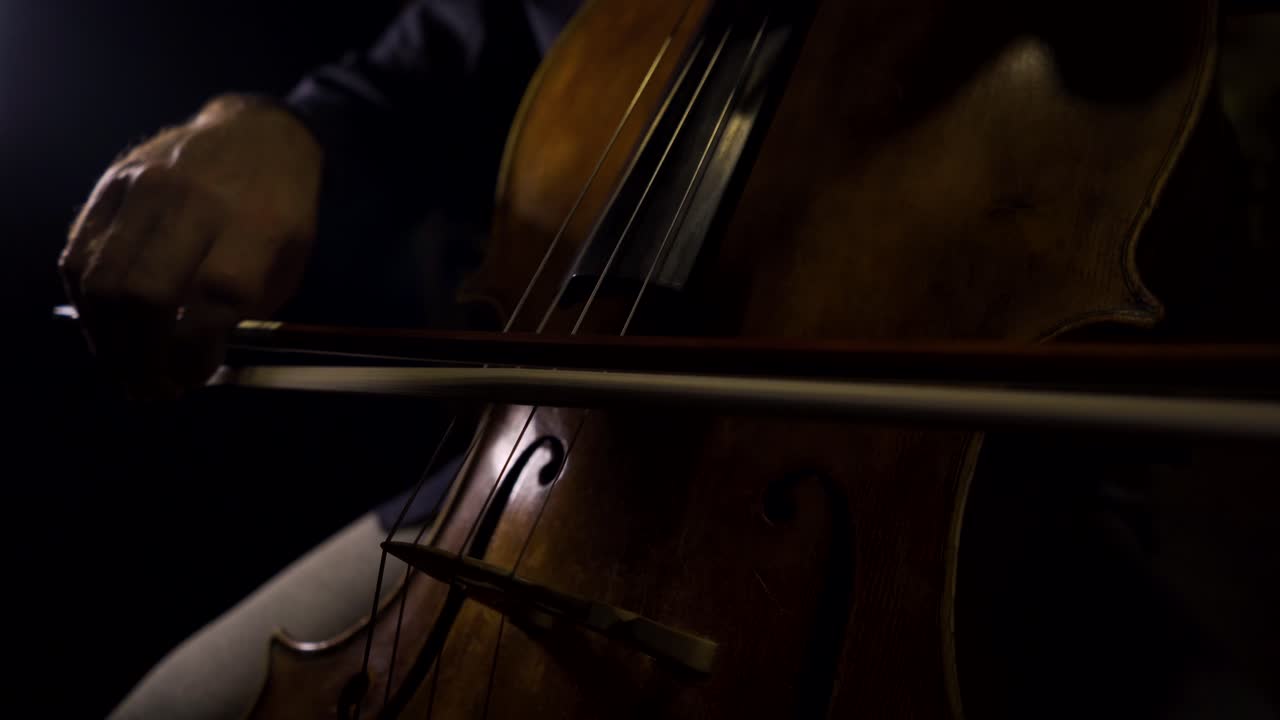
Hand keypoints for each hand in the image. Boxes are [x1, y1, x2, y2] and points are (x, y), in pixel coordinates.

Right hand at [60, 94, 322, 398]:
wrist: (258, 134)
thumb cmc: (281, 210)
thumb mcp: (290, 262)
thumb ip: (246, 313)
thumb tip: (190, 368)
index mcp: (256, 223)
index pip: (214, 299)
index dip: (194, 354)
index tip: (189, 380)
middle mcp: (196, 201)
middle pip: (145, 294)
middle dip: (141, 358)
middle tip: (149, 388)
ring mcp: (145, 186)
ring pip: (101, 280)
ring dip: (106, 340)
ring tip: (124, 368)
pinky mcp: (110, 183)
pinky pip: (78, 255)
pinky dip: (86, 304)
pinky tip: (106, 328)